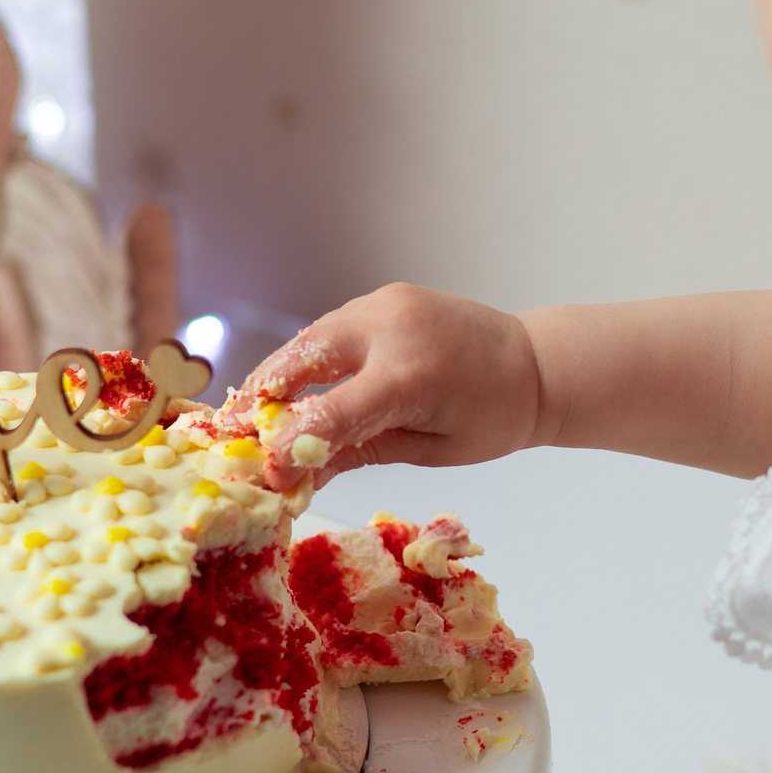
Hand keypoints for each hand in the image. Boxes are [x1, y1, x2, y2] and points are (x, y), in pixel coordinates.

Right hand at [239, 284, 543, 483]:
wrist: (535, 364)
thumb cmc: (492, 417)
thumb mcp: (427, 449)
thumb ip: (359, 452)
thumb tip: (298, 475)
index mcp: (411, 375)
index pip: (328, 411)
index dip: (288, 444)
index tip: (266, 472)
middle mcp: (392, 328)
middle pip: (302, 359)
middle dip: (263, 396)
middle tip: (236, 432)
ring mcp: (386, 304)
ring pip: (311, 339)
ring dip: (280, 376)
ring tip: (257, 415)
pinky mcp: (385, 297)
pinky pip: (333, 329)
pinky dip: (309, 358)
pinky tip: (295, 387)